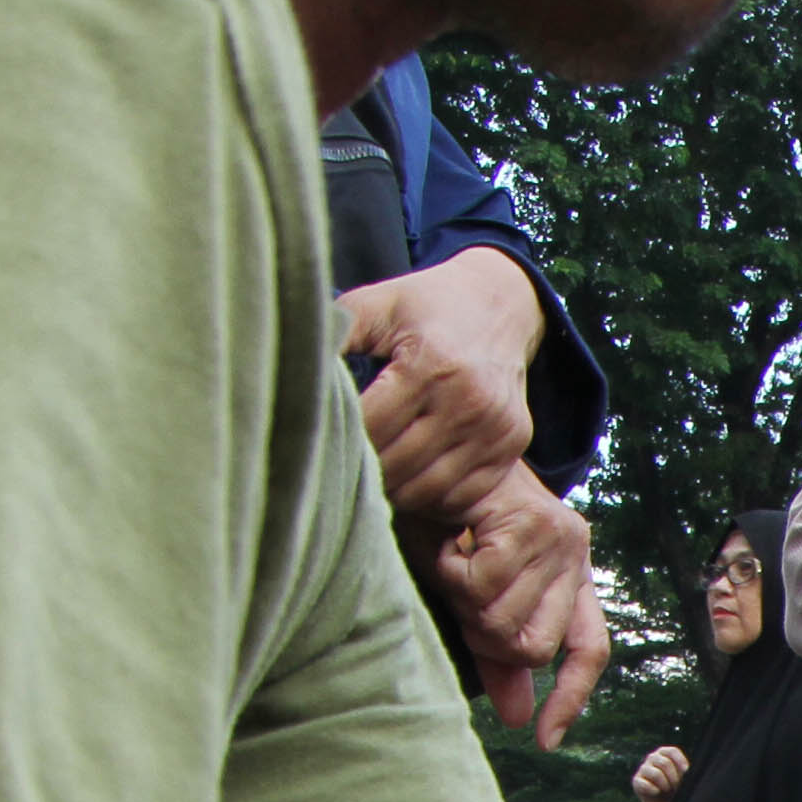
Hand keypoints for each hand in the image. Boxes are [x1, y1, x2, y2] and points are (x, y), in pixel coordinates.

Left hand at [338, 246, 545, 532]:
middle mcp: (469, 400)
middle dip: (363, 472)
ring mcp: (496, 428)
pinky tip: (411, 478)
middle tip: (339, 468)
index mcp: (431, 364)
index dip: (340, 440)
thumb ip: (335, 333)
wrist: (499, 304)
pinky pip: (461, 495)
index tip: (317, 441)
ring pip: (427, 490)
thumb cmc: (427, 305)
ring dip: (395, 490)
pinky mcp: (512, 446)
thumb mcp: (376, 303)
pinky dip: (431, 497)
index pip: (372, 427)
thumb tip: (289, 368)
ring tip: (373, 476)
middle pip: (398, 465)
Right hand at [425, 466, 606, 748]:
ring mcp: (560, 537)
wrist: (434, 443)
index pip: (589, 649)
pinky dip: (452, 576)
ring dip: (463, 602)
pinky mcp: (532, 522)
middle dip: (486, 637)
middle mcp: (576, 554)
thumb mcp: (470, 589)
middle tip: (458, 594)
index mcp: (570, 574)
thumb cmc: (445, 516)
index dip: (569, 696)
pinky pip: (487, 590)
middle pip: (537, 648)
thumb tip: (519, 717)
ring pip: (508, 624)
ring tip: (449, 559)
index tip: (545, 738)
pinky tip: (445, 546)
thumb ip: (499, 652)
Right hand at [632, 744, 691, 801]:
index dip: (681, 763)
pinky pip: (645, 784)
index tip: (687, 774)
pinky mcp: (636, 781)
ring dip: (665, 786)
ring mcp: (643, 768)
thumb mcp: (685, 780)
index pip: (672, 751)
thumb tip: (687, 770)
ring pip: (656, 774)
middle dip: (674, 779)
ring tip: (667, 791)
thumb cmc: (679, 792)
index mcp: (665, 753)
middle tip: (677, 788)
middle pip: (665, 763)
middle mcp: (653, 758)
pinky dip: (653, 791)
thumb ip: (684, 772)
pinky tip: (656, 793)